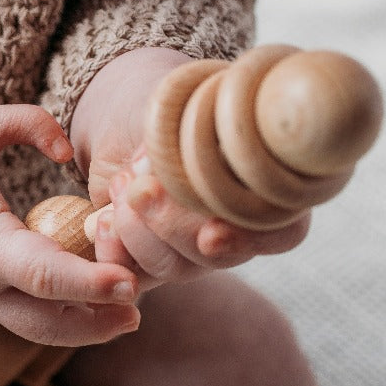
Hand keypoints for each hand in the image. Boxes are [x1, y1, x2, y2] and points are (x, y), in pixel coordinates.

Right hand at [0, 105, 140, 345]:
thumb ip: (32, 125)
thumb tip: (69, 153)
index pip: (42, 274)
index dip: (88, 282)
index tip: (129, 281)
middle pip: (44, 321)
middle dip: (94, 323)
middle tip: (137, 311)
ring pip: (33, 329)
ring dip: (81, 329)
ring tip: (124, 316)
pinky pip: (22, 317)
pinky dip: (59, 318)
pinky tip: (91, 305)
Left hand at [70, 48, 309, 291]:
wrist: (132, 122)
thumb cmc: (176, 110)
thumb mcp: (189, 109)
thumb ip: (191, 138)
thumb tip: (162, 170)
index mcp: (267, 193)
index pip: (283, 235)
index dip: (250, 240)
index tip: (211, 234)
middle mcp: (236, 231)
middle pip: (219, 256)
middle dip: (172, 224)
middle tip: (140, 188)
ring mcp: (194, 252)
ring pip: (174, 268)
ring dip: (138, 231)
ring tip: (120, 187)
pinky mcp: (150, 262)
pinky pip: (134, 276)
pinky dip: (113, 249)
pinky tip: (102, 217)